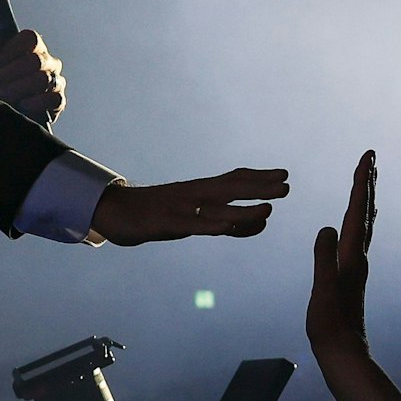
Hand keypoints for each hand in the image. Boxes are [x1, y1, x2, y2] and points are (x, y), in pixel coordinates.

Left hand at [0, 28, 65, 125]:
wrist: (0, 114)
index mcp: (32, 47)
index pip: (30, 38)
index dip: (11, 49)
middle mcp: (47, 62)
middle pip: (36, 60)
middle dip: (11, 72)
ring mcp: (56, 81)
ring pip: (43, 79)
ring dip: (18, 88)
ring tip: (4, 96)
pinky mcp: (58, 101)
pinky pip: (54, 98)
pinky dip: (36, 102)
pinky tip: (22, 105)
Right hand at [90, 168, 289, 245]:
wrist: (113, 211)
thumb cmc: (156, 214)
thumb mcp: (192, 216)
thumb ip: (221, 220)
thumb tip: (251, 223)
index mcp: (199, 190)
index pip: (234, 179)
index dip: (259, 176)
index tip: (284, 173)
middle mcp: (193, 194)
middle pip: (231, 188)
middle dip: (260, 187)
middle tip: (286, 186)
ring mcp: (181, 208)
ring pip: (217, 208)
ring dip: (244, 209)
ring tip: (268, 210)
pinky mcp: (168, 224)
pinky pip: (194, 225)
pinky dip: (213, 225)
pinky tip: (229, 227)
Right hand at [305, 150, 375, 361]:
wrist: (343, 353)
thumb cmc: (330, 326)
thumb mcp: (323, 291)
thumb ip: (324, 259)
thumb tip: (327, 227)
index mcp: (352, 258)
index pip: (357, 212)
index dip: (361, 183)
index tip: (366, 158)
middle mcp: (358, 258)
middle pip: (365, 213)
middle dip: (366, 184)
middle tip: (369, 158)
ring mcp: (356, 267)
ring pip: (363, 224)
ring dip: (363, 200)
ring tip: (364, 181)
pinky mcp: (350, 275)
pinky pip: (356, 237)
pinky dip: (356, 220)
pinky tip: (351, 224)